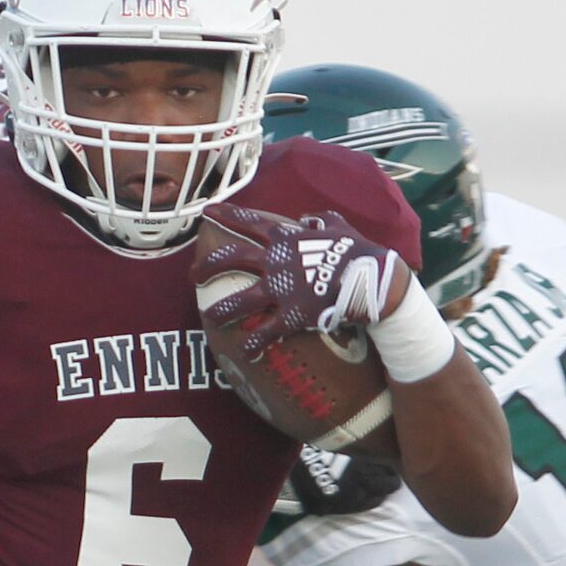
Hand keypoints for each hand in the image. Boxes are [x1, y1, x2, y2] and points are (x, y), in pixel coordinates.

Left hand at [194, 203, 406, 360]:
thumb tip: (309, 218)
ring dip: (220, 311)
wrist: (372, 279)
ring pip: (239, 301)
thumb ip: (320, 219)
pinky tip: (245, 353)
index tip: (206, 212)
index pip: (248, 222)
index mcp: (285, 238)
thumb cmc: (358, 251)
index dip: (226, 215)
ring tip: (208, 318)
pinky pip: (265, 333)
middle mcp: (276, 262)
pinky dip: (254, 344)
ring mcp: (281, 290)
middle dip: (207, 266)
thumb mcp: (339, 226)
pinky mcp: (291, 316)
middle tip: (192, 275)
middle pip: (230, 260)